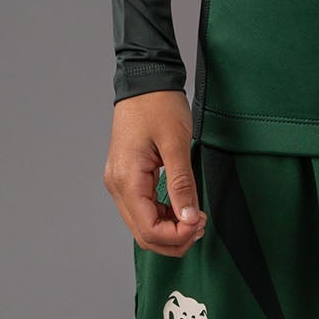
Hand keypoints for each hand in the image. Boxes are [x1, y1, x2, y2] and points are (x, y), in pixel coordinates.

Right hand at [103, 89, 207, 255]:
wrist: (146, 80)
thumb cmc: (159, 104)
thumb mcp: (176, 143)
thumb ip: (182, 184)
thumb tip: (188, 219)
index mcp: (127, 179)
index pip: (148, 229)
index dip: (176, 236)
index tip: (200, 223)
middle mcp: (117, 185)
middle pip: (142, 233)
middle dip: (173, 238)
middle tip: (200, 226)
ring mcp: (120, 181)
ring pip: (142, 223)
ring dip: (168, 228)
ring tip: (194, 217)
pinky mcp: (127, 175)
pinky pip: (142, 207)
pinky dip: (162, 214)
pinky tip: (181, 207)